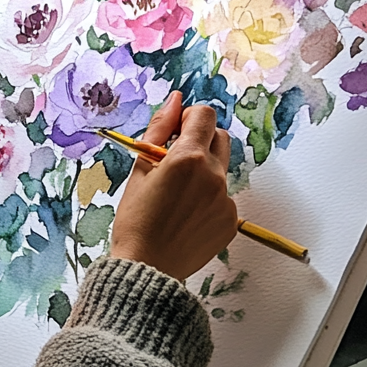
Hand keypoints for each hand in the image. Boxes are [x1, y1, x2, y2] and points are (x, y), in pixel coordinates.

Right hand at [109, 91, 237, 281]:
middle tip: (175, 163)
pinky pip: (223, 197)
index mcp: (188, 158)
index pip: (204, 115)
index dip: (188, 120)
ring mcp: (226, 199)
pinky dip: (208, 199)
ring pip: (221, 169)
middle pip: (220, 137)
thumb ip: (160, 128)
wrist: (147, 268)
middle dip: (200, 141)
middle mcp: (213, 175)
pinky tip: (186, 216)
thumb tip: (175, 99)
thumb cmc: (135, 219)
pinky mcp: (231, 220)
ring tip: (178, 196)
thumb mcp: (140, 168)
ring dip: (204, 171)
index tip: (173, 135)